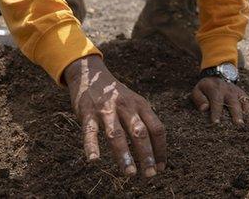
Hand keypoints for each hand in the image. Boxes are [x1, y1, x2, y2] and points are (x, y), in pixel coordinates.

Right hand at [64, 55, 166, 177]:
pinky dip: (91, 145)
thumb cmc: (117, 95)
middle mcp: (126, 106)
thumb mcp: (134, 102)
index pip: (156, 129)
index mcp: (141, 104)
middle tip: (150, 175)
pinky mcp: (88, 112)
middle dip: (146, 155)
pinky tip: (93, 159)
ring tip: (130, 172)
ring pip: (117, 134)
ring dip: (124, 155)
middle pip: (140, 132)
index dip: (160, 149)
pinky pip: (90, 131)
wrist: (91, 74)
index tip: (160, 168)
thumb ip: (143, 122)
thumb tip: (155, 153)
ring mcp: (106, 109)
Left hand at [192, 77, 248, 124]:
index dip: (216, 112)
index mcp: (216, 90)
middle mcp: (229, 91)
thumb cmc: (206, 88)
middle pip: (233, 102)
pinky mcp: (244, 94)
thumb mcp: (197, 90)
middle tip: (239, 125)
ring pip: (245, 101)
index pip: (216, 101)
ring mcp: (238, 92)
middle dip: (237, 113)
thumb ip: (199, 99)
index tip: (216, 123)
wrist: (217, 74)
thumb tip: (204, 108)